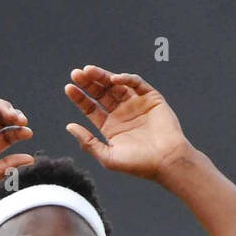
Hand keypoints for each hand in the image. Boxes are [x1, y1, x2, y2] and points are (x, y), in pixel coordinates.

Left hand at [64, 66, 190, 179]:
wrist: (167, 162)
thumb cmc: (139, 164)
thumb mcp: (108, 156)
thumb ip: (88, 142)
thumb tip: (69, 126)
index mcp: (110, 127)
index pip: (91, 108)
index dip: (79, 97)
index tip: (69, 87)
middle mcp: (121, 113)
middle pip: (101, 93)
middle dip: (88, 83)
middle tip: (76, 73)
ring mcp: (136, 104)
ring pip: (116, 85)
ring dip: (103, 76)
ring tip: (89, 70)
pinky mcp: (151, 98)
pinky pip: (136, 83)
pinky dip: (126, 78)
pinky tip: (114, 79)